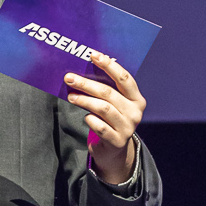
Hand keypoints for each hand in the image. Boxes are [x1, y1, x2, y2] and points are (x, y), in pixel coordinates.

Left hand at [65, 52, 145, 183]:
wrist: (114, 150)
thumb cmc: (110, 120)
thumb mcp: (114, 103)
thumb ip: (107, 89)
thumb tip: (85, 69)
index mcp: (137, 99)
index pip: (124, 78)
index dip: (109, 65)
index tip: (93, 55)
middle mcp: (135, 112)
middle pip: (109, 93)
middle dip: (87, 83)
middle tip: (69, 78)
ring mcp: (127, 128)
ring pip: (103, 108)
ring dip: (84, 100)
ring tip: (71, 96)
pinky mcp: (117, 141)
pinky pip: (99, 126)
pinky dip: (90, 119)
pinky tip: (85, 117)